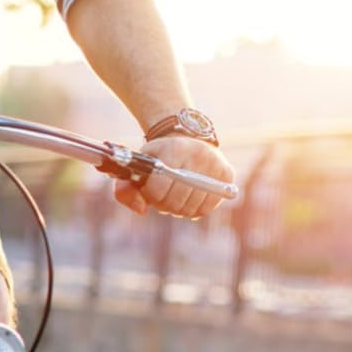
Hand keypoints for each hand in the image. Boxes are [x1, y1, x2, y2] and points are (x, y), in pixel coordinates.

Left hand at [112, 135, 234, 219]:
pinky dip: (194, 210)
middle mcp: (198, 154)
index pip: (159, 189)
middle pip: (175, 202)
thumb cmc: (158, 159)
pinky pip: (206, 209)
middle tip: (163, 198)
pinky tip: (189, 199)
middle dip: (165, 205)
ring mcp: (215, 164)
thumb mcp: (136, 167)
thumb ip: (125, 189)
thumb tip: (141, 210)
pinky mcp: (227, 175)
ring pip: (190, 208)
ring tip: (175, 197)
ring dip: (178, 210)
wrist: (188, 140)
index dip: (151, 196)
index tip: (151, 190)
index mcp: (174, 148)